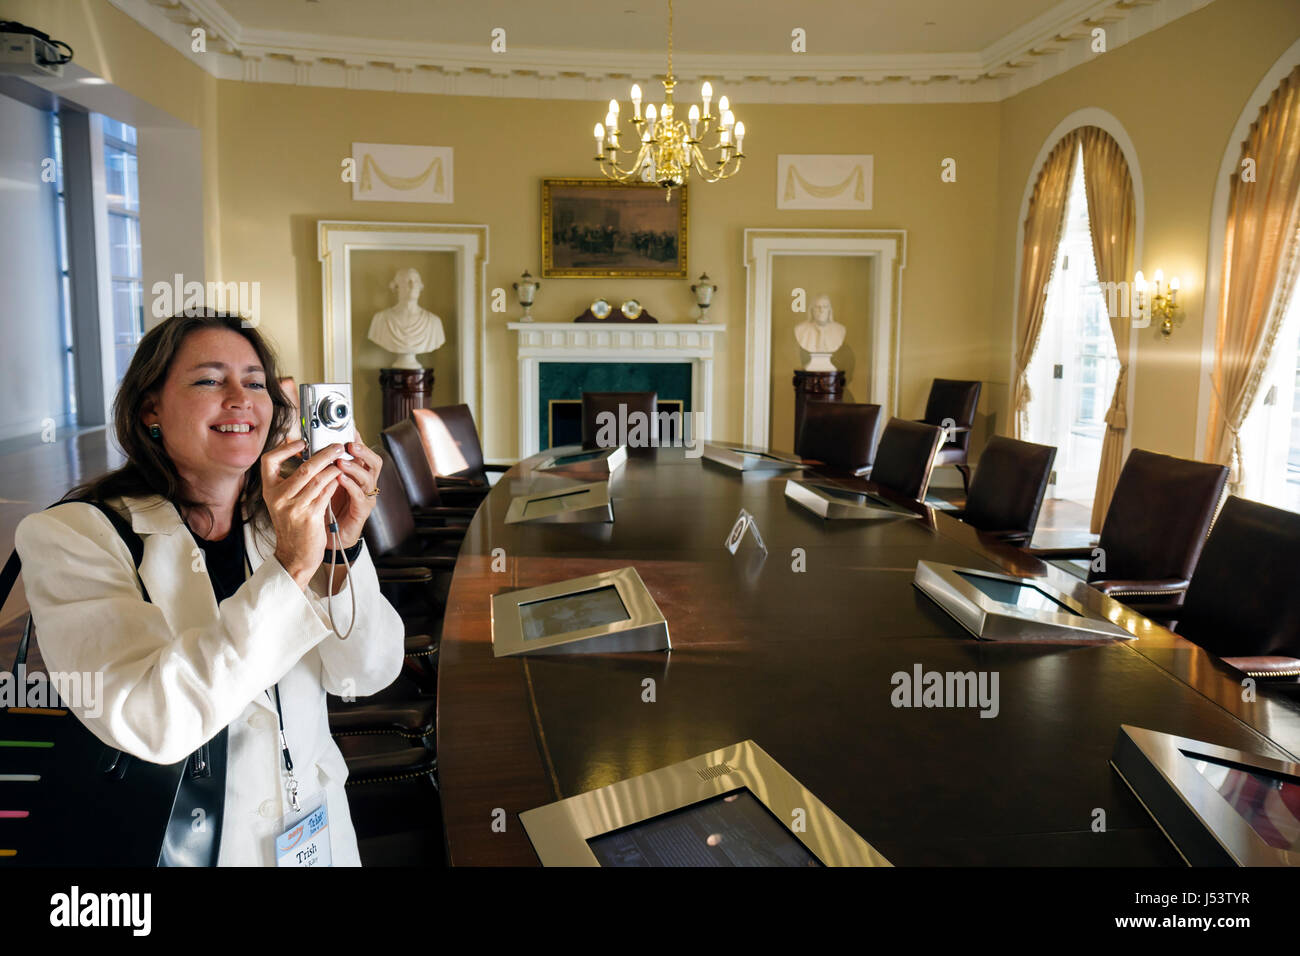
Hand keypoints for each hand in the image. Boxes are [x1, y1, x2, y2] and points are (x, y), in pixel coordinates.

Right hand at [261, 437, 343, 588]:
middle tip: (336, 447)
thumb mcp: (283, 502)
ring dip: (334, 467)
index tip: (301, 442)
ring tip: (343, 460)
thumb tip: (303, 454)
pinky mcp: (309, 516)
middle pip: (303, 468)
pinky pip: (325, 493)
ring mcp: (294, 508)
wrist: (294, 555)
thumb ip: (290, 481)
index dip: (284, 449)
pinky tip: (341, 477)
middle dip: (323, 454)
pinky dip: (335, 483)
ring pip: (317, 479)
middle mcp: (279, 498)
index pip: (269, 461)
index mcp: (270, 491)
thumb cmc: (292, 526)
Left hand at [325, 429, 381, 550]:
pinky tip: (340, 480)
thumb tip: (295, 445)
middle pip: (373, 461)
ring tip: (340, 462)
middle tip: (349, 444)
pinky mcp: (362, 510)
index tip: (349, 428)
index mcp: (355, 473)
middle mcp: (363, 482)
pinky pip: (360, 495)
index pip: (361, 452)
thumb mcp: (317, 482)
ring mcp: (365, 495)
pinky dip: (351, 486)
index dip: (358, 439)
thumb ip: (313, 464)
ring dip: (355, 467)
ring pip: (368, 477)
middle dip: (362, 450)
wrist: (325, 536)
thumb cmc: (322, 508)